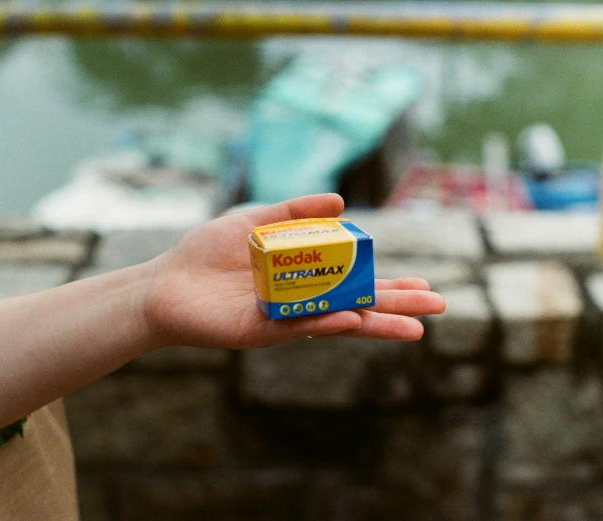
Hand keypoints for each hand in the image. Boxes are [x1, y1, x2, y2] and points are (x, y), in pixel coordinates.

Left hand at [143, 194, 444, 348]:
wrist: (164, 282)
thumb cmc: (206, 254)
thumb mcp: (255, 222)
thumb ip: (294, 213)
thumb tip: (341, 203)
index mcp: (303, 278)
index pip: (355, 283)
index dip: (388, 284)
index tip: (422, 283)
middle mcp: (300, 302)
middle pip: (358, 305)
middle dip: (397, 307)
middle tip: (438, 307)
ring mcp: (284, 319)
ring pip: (337, 323)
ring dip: (374, 324)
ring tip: (414, 328)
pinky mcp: (260, 331)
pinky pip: (299, 327)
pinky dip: (327, 321)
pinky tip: (352, 318)